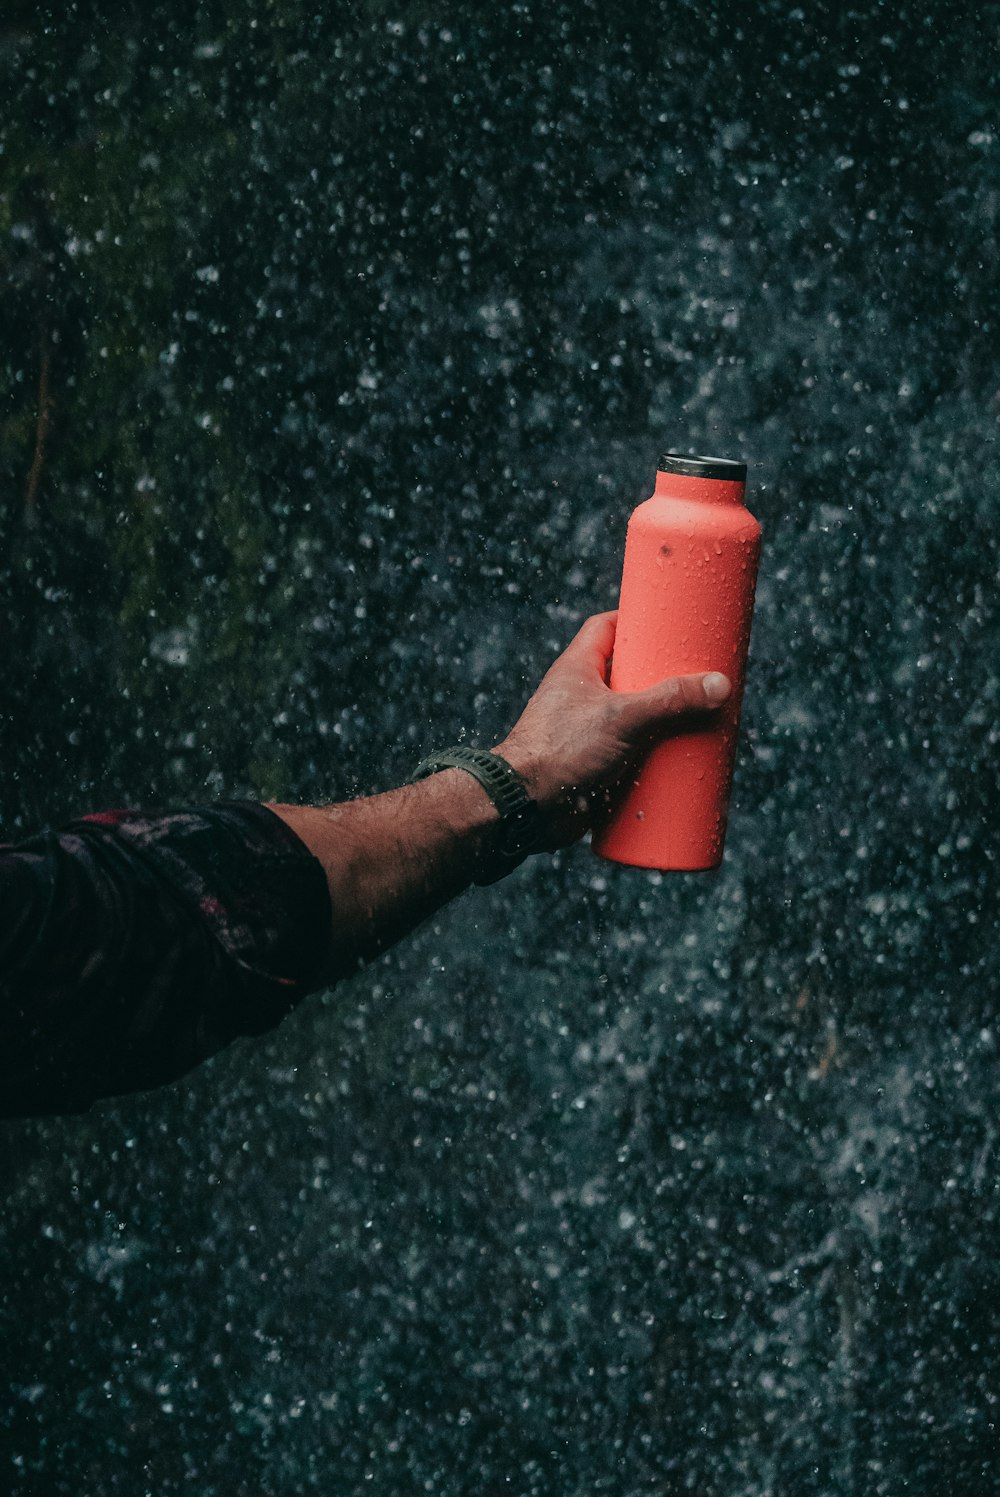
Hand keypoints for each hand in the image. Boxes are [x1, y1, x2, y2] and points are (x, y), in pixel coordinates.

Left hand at [496, 611, 731, 848]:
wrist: (526, 807)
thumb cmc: (560, 750)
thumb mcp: (623, 717)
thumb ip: (670, 699)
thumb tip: (719, 684)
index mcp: (577, 669)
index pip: (605, 627)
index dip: (635, 618)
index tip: (670, 620)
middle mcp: (580, 696)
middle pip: (626, 673)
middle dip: (661, 675)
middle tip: (697, 674)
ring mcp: (586, 731)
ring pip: (631, 716)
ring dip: (661, 718)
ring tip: (699, 716)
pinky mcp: (594, 765)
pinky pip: (629, 752)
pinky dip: (651, 754)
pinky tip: (679, 758)